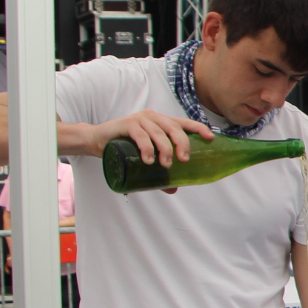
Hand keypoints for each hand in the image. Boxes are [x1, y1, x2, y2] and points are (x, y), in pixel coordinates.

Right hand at [82, 109, 212, 166]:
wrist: (96, 140)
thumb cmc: (124, 148)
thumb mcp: (144, 158)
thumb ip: (159, 173)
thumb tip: (174, 189)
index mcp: (162, 123)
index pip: (184, 123)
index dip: (199, 128)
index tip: (211, 139)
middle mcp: (153, 118)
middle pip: (174, 128)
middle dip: (182, 143)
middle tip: (183, 160)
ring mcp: (140, 119)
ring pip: (159, 133)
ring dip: (164, 149)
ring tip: (164, 165)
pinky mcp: (126, 124)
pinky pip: (140, 135)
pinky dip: (146, 148)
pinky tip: (148, 160)